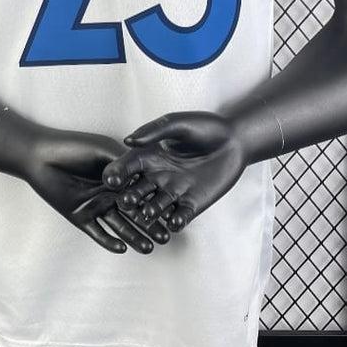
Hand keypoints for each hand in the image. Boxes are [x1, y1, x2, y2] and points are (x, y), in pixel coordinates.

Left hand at [18, 128, 173, 254]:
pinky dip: (109, 241)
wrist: (40, 156)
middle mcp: (111, 193)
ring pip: (120, 226)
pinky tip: (121, 247)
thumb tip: (146, 180)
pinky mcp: (81, 216)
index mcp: (119, 177)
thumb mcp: (103, 150)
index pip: (143, 192)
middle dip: (151, 225)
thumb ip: (124, 165)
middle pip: (135, 213)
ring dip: (134, 237)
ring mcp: (96, 206)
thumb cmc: (72, 147)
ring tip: (149, 248)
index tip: (174, 212)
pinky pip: (98, 233)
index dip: (157, 203)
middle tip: (166, 237)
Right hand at [101, 111, 245, 231]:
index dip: (118, 173)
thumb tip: (128, 140)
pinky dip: (176, 221)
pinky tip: (175, 222)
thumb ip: (154, 131)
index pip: (126, 167)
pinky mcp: (192, 204)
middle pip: (138, 190)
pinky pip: (181, 216)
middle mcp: (157, 177)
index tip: (111, 179)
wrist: (235, 140)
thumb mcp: (178, 124)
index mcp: (148, 157)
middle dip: (131, 197)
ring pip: (157, 206)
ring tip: (149, 213)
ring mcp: (173, 192)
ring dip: (152, 212)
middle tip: (126, 201)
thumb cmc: (204, 127)